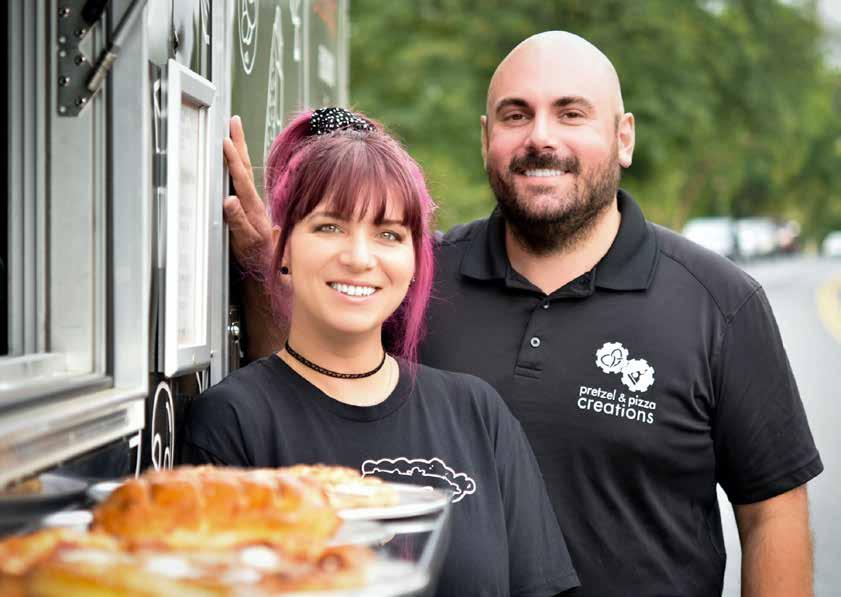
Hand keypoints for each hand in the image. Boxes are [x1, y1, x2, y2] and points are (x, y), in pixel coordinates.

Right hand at [223, 115, 273, 270]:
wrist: (268, 266)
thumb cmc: (256, 255)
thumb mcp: (246, 240)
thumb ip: (238, 221)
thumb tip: (229, 200)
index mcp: (252, 206)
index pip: (241, 178)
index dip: (232, 159)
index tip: (225, 141)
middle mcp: (253, 201)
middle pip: (245, 166)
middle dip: (239, 143)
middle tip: (233, 122)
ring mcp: (252, 202)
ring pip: (244, 170)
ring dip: (239, 150)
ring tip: (232, 133)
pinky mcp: (249, 206)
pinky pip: (242, 180)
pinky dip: (237, 165)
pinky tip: (233, 158)